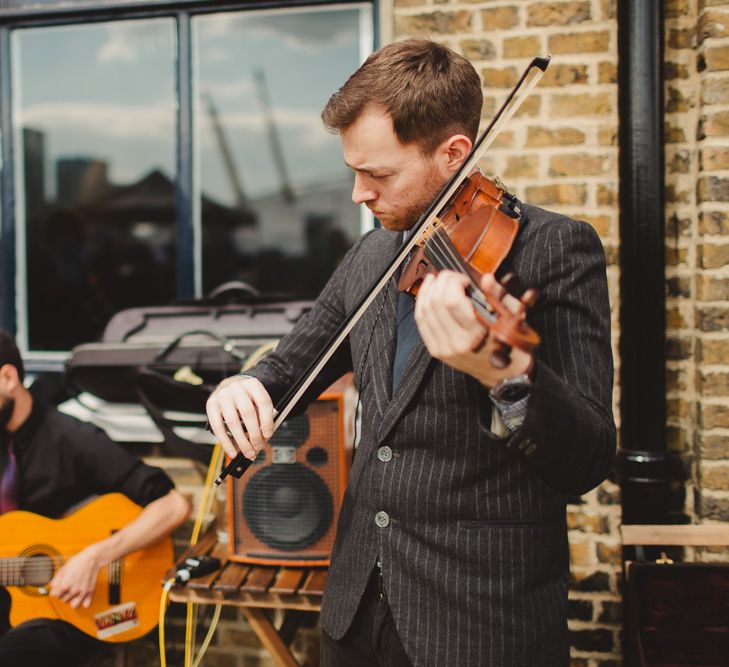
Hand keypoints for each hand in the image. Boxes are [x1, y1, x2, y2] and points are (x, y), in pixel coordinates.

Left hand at [49, 545, 103, 608]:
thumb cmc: (77, 562)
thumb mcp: (63, 569)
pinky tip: (82, 596)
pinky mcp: (90, 591)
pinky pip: (86, 605)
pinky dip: (84, 602)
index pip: (55, 596)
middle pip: (63, 600)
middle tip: (68, 585)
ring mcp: (82, 592)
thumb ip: (55, 581)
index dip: (57, 590)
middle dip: (64, 594)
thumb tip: (53, 590)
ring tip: (74, 592)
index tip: (60, 586)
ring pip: (73, 605)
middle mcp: (73, 591)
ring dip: (73, 599)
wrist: (92, 558)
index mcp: (64, 586)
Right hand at [206, 375, 274, 459]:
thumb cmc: (247, 398)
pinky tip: (232, 451)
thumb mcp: (258, 402)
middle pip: (247, 412)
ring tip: (248, 452)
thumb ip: (262, 418)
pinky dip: (226, 442)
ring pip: (233, 422)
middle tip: (257, 447)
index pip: (263, 402)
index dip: (267, 420)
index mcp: (253, 385)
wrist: (229, 387)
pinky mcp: (211, 405)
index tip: (268, 434)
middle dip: (254, 434)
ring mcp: (222, 396)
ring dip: (241, 441)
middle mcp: (237, 387)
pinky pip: (218, 427)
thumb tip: (263, 439)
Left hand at [414, 270, 532, 387]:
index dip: (454, 282)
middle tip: (451, 277)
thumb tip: (486, 277)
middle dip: (441, 282)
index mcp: (478, 333)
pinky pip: (421, 323)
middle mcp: (458, 343)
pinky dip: (421, 304)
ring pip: (425, 311)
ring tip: (436, 280)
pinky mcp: (436, 351)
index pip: (452, 301)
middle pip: (436, 303)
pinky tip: (427, 293)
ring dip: (428, 290)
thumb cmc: (510, 343)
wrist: (503, 374)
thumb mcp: (513, 316)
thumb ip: (498, 295)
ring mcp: (445, 348)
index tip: (464, 279)